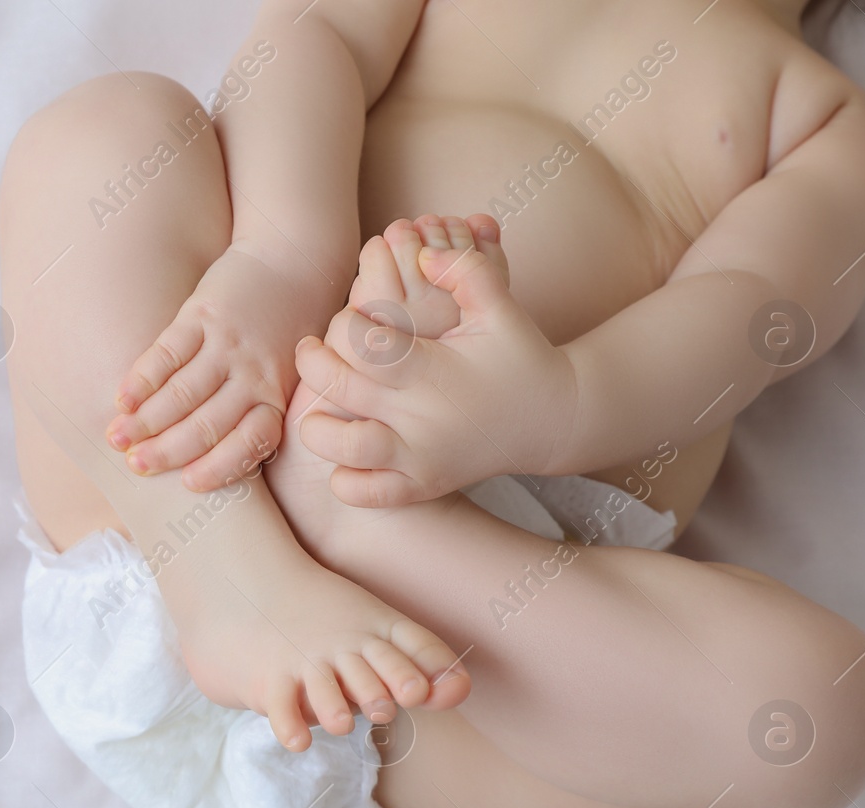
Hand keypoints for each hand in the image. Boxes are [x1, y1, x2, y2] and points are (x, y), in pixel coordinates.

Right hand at [106, 244, 331, 490]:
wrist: (294, 258)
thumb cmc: (287, 329)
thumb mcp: (287, 375)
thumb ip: (256, 410)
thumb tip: (208, 457)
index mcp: (276, 396)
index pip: (249, 443)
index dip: (218, 467)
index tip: (187, 484)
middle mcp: (254, 374)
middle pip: (206, 423)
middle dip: (167, 451)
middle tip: (136, 466)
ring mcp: (227, 343)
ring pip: (182, 392)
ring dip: (145, 420)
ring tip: (116, 439)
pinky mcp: (203, 313)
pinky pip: (167, 352)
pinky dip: (142, 379)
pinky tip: (122, 399)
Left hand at [296, 239, 578, 505]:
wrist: (554, 420)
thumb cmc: (518, 356)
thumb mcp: (501, 307)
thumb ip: (466, 271)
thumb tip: (423, 256)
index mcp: (435, 369)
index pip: (368, 345)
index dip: (346, 327)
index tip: (349, 320)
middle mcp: (424, 416)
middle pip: (343, 389)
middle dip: (315, 365)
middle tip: (310, 351)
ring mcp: (422, 456)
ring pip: (347, 448)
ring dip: (319, 429)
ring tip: (315, 412)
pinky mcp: (423, 485)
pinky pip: (369, 494)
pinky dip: (347, 483)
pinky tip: (343, 461)